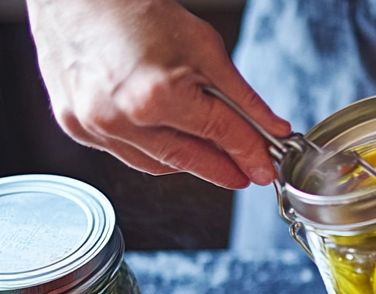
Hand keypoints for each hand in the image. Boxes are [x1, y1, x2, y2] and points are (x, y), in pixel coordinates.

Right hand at [28, 0, 289, 188]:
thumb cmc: (135, 10)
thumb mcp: (204, 48)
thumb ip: (243, 98)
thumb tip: (274, 130)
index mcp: (157, 96)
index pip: (222, 137)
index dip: (250, 155)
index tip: (264, 170)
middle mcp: (121, 118)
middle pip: (191, 159)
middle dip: (224, 168)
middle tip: (245, 171)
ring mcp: (94, 126)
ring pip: (160, 164)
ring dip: (191, 161)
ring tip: (210, 150)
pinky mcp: (76, 127)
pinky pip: (129, 155)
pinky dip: (155, 151)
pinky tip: (170, 136)